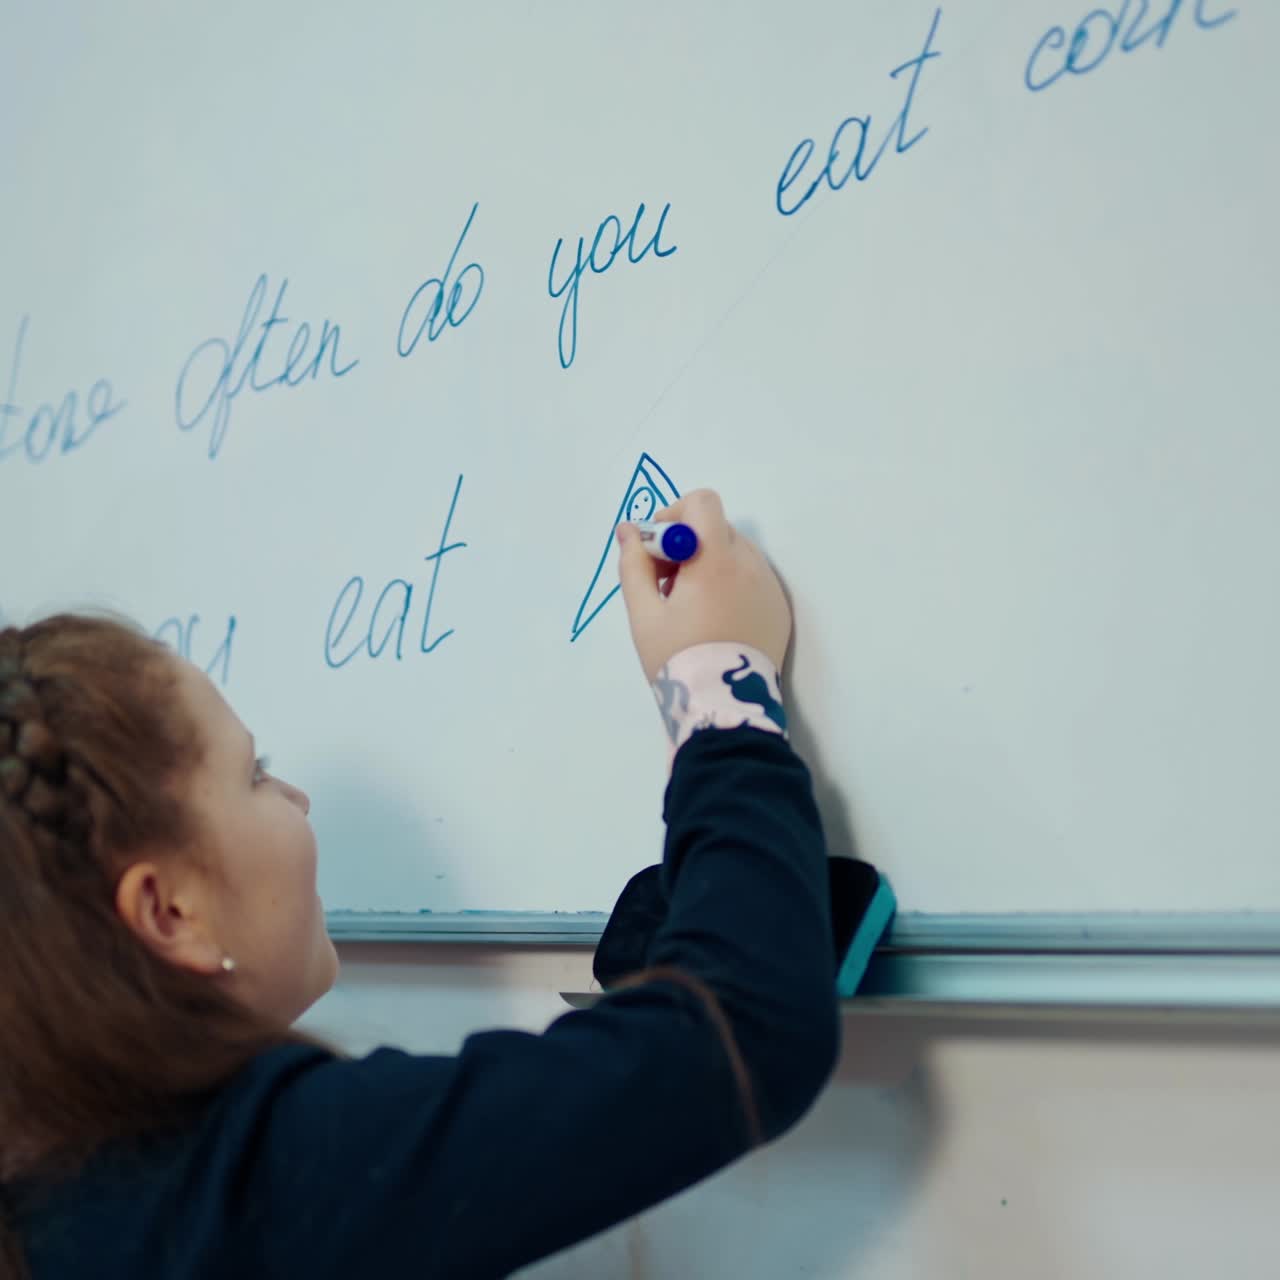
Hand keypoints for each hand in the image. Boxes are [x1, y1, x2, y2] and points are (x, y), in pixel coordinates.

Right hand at [616, 489, 791, 682]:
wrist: (724, 708)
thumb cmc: (678, 658)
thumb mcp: (644, 614)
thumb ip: (634, 564)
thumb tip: (628, 530)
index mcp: (715, 560)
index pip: (702, 503)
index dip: (674, 516)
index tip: (658, 549)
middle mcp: (749, 564)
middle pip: (716, 528)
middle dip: (687, 545)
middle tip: (666, 584)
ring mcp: (769, 586)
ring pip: (735, 553)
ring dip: (709, 564)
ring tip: (689, 607)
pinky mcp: (778, 608)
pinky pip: (752, 578)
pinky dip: (730, 585)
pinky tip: (715, 621)